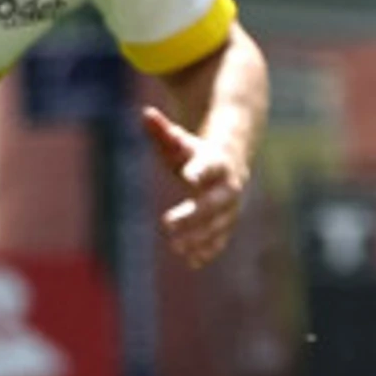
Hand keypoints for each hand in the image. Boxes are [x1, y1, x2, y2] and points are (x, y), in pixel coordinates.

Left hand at [143, 106, 246, 268]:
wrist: (230, 159)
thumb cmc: (194, 150)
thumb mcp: (177, 140)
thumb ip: (162, 130)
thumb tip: (146, 113)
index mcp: (215, 161)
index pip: (209, 165)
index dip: (199, 170)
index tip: (187, 177)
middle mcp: (228, 185)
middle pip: (214, 201)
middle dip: (194, 214)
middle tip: (167, 225)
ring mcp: (230, 205)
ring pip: (219, 224)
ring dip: (200, 237)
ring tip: (177, 248)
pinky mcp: (227, 221)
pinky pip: (221, 237)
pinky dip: (209, 249)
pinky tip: (193, 262)